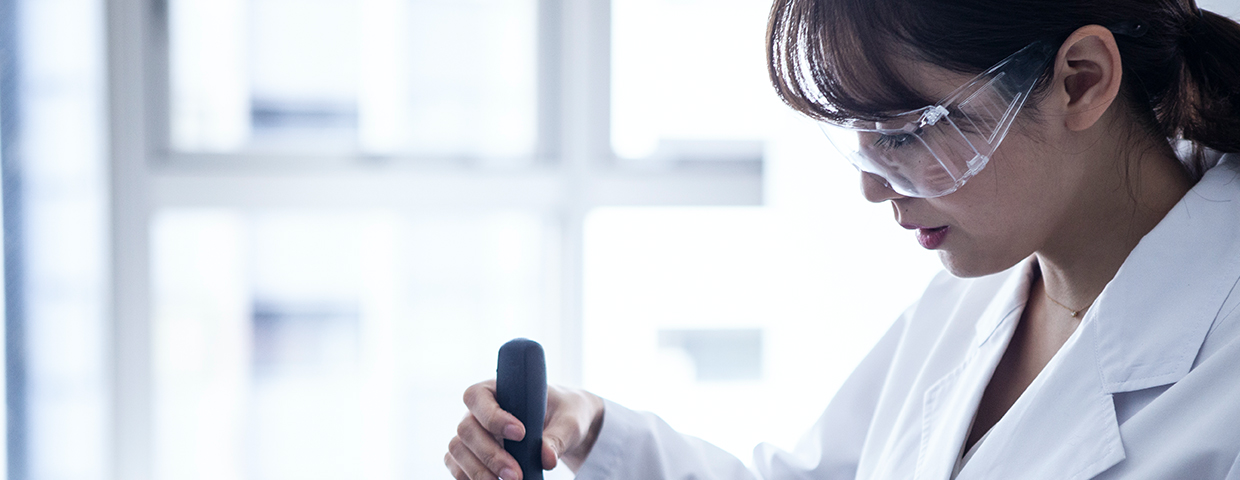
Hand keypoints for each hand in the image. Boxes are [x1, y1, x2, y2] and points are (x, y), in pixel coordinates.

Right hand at [445, 380, 604, 479]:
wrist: (563, 428)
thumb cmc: (564, 414)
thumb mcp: (569, 421)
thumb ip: (558, 438)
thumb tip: (546, 459)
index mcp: (498, 389)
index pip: (477, 396)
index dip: (492, 416)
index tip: (520, 434)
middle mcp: (478, 411)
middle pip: (466, 429)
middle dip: (489, 454)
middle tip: (516, 475)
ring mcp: (473, 434)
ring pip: (458, 450)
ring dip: (478, 471)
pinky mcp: (472, 456)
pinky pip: (458, 467)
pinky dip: (470, 478)